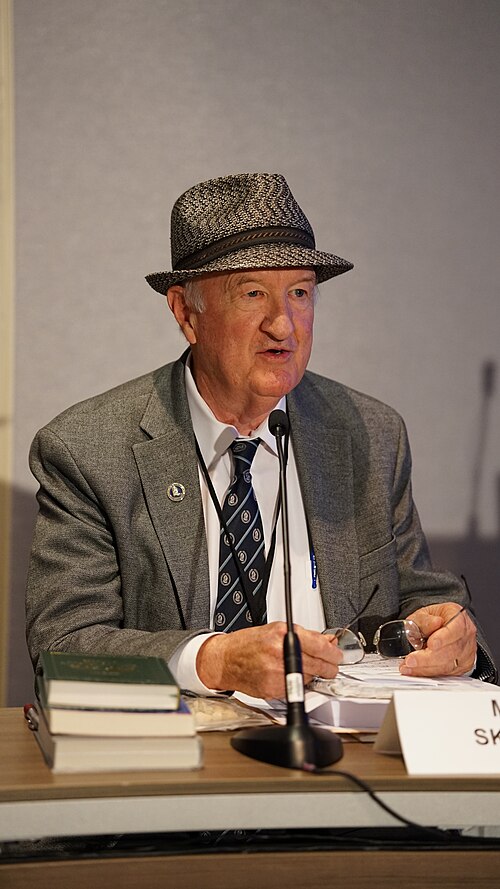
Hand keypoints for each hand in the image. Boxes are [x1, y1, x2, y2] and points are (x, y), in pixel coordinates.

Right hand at [196, 621, 341, 698]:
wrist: (226, 660)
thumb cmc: (248, 644)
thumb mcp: (276, 630)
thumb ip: (305, 636)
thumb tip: (327, 641)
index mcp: (282, 635)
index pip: (320, 647)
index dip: (333, 653)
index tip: (337, 655)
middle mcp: (280, 654)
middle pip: (319, 666)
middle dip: (328, 667)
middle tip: (329, 665)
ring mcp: (276, 674)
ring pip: (309, 679)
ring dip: (312, 675)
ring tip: (302, 667)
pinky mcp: (273, 689)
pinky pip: (296, 689)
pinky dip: (297, 684)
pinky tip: (288, 676)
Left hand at [399, 602, 475, 676]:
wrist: (441, 628)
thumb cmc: (433, 620)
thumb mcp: (425, 613)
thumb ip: (426, 619)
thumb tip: (434, 623)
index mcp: (460, 619)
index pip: (457, 629)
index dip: (444, 638)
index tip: (431, 644)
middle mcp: (466, 637)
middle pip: (452, 651)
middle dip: (428, 658)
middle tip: (411, 660)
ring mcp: (465, 654)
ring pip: (448, 665)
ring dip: (426, 668)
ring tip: (409, 667)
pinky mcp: (461, 668)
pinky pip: (445, 673)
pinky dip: (429, 673)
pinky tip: (416, 671)